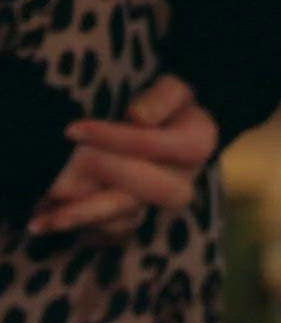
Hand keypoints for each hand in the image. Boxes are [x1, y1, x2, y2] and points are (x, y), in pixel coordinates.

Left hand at [28, 74, 218, 239]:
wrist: (172, 133)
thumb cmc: (166, 106)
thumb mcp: (174, 90)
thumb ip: (163, 97)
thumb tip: (138, 117)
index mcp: (196, 145)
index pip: (155, 145)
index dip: (114, 139)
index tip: (72, 130)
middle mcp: (181, 180)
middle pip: (150, 192)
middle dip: (106, 180)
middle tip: (58, 178)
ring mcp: (156, 202)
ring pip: (126, 217)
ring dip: (84, 217)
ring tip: (42, 221)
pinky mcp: (134, 216)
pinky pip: (113, 232)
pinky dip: (81, 228)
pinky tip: (48, 223)